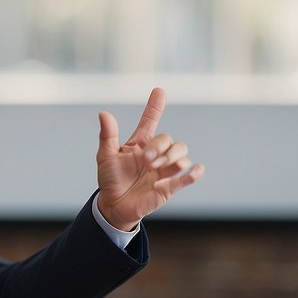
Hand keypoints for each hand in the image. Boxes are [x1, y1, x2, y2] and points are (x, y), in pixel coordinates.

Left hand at [96, 88, 203, 230]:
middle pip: (169, 139)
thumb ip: (108, 136)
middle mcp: (155, 154)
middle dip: (160, 147)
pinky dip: (192, 173)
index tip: (159, 91)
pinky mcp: (169, 187)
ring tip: (155, 170)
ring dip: (171, 158)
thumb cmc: (110, 180)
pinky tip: (193, 171)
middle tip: (146, 160)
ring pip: (181, 154)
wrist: (114, 206)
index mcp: (140, 144)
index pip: (150, 121)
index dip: (155, 107)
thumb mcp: (106, 157)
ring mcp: (164, 169)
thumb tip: (104, 114)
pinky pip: (187, 178)